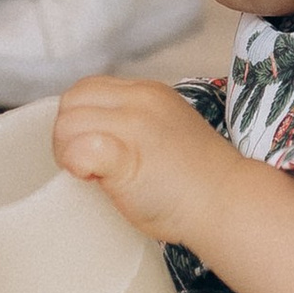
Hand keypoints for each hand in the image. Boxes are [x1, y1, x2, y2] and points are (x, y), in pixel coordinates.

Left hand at [54, 75, 236, 241]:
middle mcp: (140, 100)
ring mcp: (134, 125)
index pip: (89, 88)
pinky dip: (74, 162)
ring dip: (66, 150)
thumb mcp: (166, 133)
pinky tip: (91, 179)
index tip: (88, 148)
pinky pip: (80, 147)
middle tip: (81, 166)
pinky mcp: (126, 155)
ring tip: (88, 175)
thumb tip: (94, 143)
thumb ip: (134, 126)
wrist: (228, 204)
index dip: (78, 118)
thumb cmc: (198, 184)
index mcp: (148, 93)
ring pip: (68, 121)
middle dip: (66, 133)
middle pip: (72, 99)